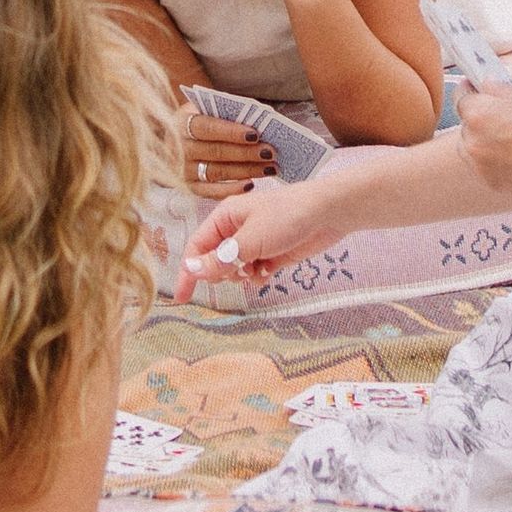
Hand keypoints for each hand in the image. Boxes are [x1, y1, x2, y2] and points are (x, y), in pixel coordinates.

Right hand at [179, 108, 276, 197]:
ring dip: (245, 170)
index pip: (207, 127)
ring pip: (216, 172)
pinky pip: (211, 192)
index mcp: (182, 122)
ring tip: (269, 168)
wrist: (179, 139)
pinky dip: (232, 190)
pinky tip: (251, 185)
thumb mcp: (207, 110)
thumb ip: (226, 113)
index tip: (255, 135)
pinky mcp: (190, 187)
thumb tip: (256, 121)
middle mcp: (179, 147)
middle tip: (270, 152)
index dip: (231, 132)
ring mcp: (183, 169)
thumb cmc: (204, 120)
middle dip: (246, 153)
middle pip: (215, 151)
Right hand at [182, 170, 351, 297]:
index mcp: (224, 218)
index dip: (189, 272)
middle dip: (221, 273)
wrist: (328, 213)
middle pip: (213, 261)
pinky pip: (253, 272)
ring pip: (234, 270)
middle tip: (237, 271)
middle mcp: (235, 229)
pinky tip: (269, 272)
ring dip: (241, 276)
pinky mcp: (271, 253)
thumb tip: (191, 270)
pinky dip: (257, 276)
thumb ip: (220, 259)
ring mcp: (254, 242)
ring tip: (256, 269)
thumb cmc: (287, 217)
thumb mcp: (250, 240)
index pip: (197, 247)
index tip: (182, 297)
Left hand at [458, 84, 511, 207]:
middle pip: (465, 123)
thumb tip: (485, 86)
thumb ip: (498, 90)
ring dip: (482, 140)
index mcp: (479, 114)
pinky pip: (482, 166)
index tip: (477, 90)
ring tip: (511, 139)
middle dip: (479, 118)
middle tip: (503, 116)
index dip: (471, 91)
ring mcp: (479, 166)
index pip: (461, 96)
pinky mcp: (490, 183)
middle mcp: (472, 141)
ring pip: (470, 146)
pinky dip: (492, 160)